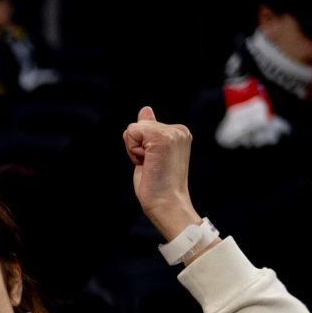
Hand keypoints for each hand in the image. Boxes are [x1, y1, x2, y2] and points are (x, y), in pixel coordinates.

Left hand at [123, 106, 198, 237]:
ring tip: (150, 165)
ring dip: (134, 150)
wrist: (167, 203)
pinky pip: (132, 132)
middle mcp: (179, 130)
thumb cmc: (158, 185)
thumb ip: (149, 130)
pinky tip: (147, 163)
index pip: (144, 127)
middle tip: (151, 166)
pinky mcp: (162, 138)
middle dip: (136, 148)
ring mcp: (173, 133)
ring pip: (134, 128)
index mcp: (179, 132)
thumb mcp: (151, 153)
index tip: (153, 164)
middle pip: (138, 125)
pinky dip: (132, 151)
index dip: (140, 148)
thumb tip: (145, 109)